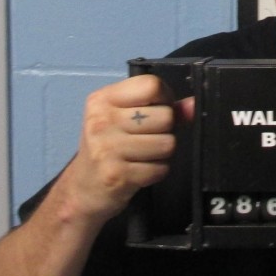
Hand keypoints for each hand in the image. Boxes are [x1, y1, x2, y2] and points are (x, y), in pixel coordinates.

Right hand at [59, 75, 194, 226]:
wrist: (82, 190)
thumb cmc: (108, 147)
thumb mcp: (125, 119)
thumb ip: (162, 107)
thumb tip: (194, 105)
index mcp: (103, 99)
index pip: (151, 85)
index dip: (164, 98)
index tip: (157, 110)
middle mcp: (102, 120)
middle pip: (165, 116)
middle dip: (165, 130)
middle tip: (147, 138)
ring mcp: (107, 148)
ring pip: (167, 143)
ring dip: (161, 153)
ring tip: (142, 155)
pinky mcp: (116, 175)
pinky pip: (160, 168)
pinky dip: (156, 172)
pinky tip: (139, 171)